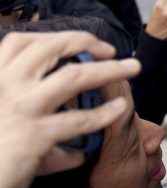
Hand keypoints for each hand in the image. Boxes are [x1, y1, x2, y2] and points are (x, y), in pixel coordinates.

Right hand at [0, 31, 139, 187]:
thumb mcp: (3, 128)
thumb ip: (34, 128)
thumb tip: (74, 150)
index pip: (20, 43)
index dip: (55, 37)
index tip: (84, 43)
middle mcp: (4, 88)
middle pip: (50, 48)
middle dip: (87, 42)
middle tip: (111, 50)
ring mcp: (19, 110)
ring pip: (72, 77)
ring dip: (109, 70)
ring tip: (132, 68)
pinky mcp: (32, 136)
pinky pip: (77, 120)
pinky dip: (104, 113)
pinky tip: (120, 109)